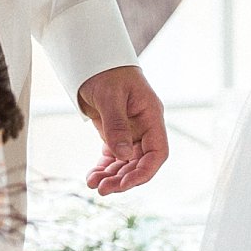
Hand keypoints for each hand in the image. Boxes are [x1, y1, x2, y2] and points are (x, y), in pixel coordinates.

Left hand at [76, 64, 167, 194]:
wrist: (94, 61)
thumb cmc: (107, 72)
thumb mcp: (110, 97)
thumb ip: (116, 126)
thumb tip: (123, 156)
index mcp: (151, 116)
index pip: (157, 152)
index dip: (145, 171)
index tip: (126, 183)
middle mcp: (144, 128)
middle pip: (141, 162)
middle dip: (124, 178)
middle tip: (104, 189)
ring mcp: (130, 132)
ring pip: (126, 163)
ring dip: (112, 177)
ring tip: (94, 184)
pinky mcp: (116, 133)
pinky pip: (114, 157)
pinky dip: (104, 168)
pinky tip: (93, 177)